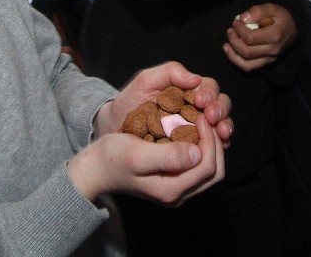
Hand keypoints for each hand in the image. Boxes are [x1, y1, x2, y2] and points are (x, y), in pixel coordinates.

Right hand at [68, 115, 224, 206]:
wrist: (96, 168)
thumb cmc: (112, 158)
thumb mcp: (136, 153)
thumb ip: (167, 156)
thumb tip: (196, 154)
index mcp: (171, 189)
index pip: (208, 168)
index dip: (210, 140)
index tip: (200, 116)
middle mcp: (178, 193)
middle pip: (214, 171)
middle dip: (215, 143)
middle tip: (206, 118)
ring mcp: (177, 188)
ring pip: (209, 169)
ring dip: (211, 145)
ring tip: (201, 122)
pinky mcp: (174, 179)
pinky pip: (199, 166)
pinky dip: (202, 147)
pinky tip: (193, 130)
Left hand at [93, 61, 231, 143]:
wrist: (113, 129)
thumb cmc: (129, 102)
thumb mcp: (145, 81)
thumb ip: (169, 72)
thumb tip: (196, 79)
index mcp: (188, 90)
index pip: (209, 88)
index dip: (209, 93)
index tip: (200, 100)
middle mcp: (196, 108)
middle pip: (221, 105)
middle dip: (220, 109)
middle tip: (211, 116)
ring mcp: (196, 128)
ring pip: (221, 124)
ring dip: (225, 126)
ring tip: (220, 133)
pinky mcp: (192, 147)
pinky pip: (211, 146)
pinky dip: (218, 145)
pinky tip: (217, 146)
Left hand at [223, 3, 297, 71]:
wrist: (292, 30)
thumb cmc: (281, 18)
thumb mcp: (272, 8)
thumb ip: (258, 11)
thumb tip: (243, 19)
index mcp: (275, 36)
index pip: (251, 38)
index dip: (239, 30)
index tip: (236, 22)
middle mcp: (273, 50)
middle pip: (247, 51)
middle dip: (234, 40)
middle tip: (230, 30)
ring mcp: (269, 59)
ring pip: (246, 63)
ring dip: (232, 53)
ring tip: (227, 42)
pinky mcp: (266, 63)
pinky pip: (248, 67)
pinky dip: (236, 61)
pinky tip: (230, 51)